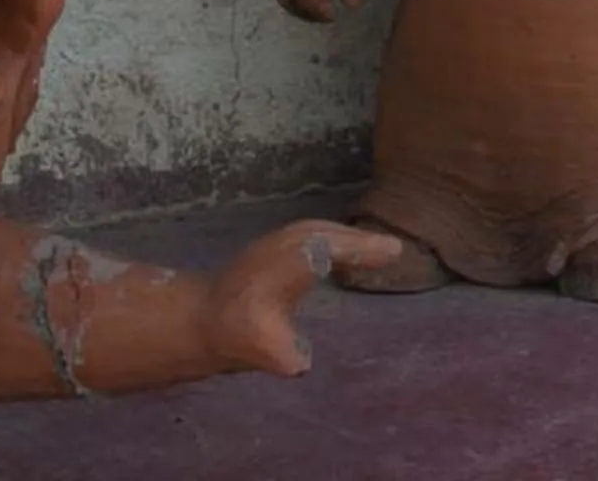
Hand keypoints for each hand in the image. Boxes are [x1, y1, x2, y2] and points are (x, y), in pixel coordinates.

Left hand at [202, 221, 399, 375]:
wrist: (201, 317)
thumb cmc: (237, 330)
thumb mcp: (262, 348)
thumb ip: (286, 356)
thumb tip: (302, 365)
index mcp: (293, 261)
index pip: (336, 247)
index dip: (367, 249)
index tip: (396, 251)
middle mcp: (291, 243)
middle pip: (335, 235)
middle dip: (364, 241)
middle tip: (395, 251)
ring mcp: (282, 238)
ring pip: (325, 232)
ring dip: (350, 239)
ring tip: (377, 251)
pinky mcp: (278, 243)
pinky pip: (316, 235)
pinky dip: (336, 240)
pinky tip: (344, 255)